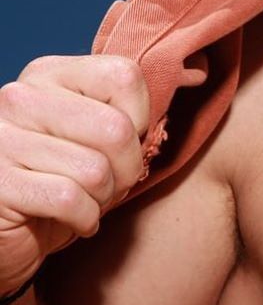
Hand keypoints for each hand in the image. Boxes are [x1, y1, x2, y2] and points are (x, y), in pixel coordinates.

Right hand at [0, 55, 147, 294]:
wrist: (11, 232)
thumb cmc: (65, 177)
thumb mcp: (101, 133)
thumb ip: (141, 102)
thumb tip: (201, 72)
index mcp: (48, 74)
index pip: (125, 76)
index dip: (141, 118)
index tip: (128, 141)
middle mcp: (19, 98)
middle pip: (116, 129)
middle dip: (128, 168)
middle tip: (113, 183)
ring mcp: (1, 140)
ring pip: (95, 170)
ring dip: (105, 198)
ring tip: (91, 200)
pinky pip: (69, 200)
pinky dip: (85, 219)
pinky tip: (76, 220)